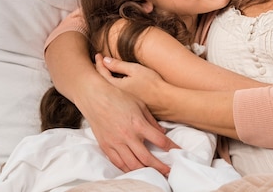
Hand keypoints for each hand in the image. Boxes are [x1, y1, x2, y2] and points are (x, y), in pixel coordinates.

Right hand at [77, 54, 178, 174]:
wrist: (95, 97)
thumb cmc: (119, 98)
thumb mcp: (140, 105)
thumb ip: (152, 121)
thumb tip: (162, 132)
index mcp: (138, 124)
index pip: (160, 140)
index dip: (171, 147)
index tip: (177, 152)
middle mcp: (128, 136)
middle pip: (147, 158)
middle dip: (160, 167)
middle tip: (168, 172)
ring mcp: (116, 143)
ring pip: (132, 164)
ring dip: (145, 171)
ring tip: (153, 174)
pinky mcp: (106, 146)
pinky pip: (118, 163)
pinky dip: (127, 169)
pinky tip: (135, 171)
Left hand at [94, 54, 165, 106]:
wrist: (166, 101)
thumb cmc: (153, 84)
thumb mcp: (135, 70)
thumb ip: (118, 65)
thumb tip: (105, 60)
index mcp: (114, 86)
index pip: (101, 72)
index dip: (99, 62)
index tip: (98, 55)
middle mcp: (114, 97)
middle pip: (101, 83)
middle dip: (99, 72)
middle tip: (97, 63)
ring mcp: (120, 104)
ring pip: (108, 91)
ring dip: (104, 82)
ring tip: (104, 73)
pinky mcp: (127, 108)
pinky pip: (115, 97)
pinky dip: (112, 90)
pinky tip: (116, 86)